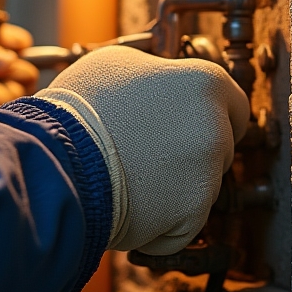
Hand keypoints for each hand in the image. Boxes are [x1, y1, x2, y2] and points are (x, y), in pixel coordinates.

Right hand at [35, 46, 249, 255]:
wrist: (56, 159)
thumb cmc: (80, 106)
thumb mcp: (118, 63)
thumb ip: (157, 73)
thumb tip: (163, 80)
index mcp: (206, 82)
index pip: (235, 105)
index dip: (212, 116)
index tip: (189, 126)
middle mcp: (217, 128)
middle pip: (219, 149)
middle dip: (190, 156)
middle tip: (146, 154)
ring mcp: (208, 175)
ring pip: (199, 190)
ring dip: (169, 192)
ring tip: (122, 179)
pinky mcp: (193, 215)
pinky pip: (180, 227)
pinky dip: (157, 227)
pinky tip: (124, 207)